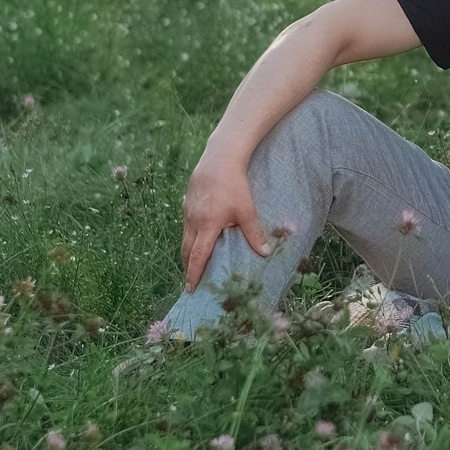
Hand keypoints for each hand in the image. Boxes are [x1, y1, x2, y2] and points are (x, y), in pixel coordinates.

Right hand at [179, 161, 269, 291]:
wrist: (218, 160)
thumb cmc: (234, 185)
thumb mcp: (246, 210)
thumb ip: (254, 233)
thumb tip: (265, 253)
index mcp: (206, 226)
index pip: (197, 257)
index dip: (193, 274)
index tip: (191, 289)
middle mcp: (193, 222)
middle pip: (186, 250)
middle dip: (188, 267)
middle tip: (191, 281)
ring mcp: (187, 212)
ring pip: (184, 238)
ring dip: (188, 252)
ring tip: (194, 263)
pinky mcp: (187, 204)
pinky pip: (186, 226)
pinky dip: (189, 237)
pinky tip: (198, 237)